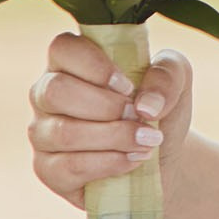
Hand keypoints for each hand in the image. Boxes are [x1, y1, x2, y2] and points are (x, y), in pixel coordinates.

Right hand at [28, 30, 192, 211]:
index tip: (128, 85)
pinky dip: (108, 164)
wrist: (161, 156)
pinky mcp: (47, 170)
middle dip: (105, 106)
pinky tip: (131, 160)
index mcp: (72, 60)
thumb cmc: (158, 107)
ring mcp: (43, 132)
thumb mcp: (176, 79)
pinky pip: (68, 167)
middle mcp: (48, 92)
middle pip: (56, 91)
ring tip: (146, 141)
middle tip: (138, 114)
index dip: (95, 66)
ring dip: (113, 137)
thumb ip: (167, 74)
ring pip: (64, 133)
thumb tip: (146, 104)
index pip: (63, 48)